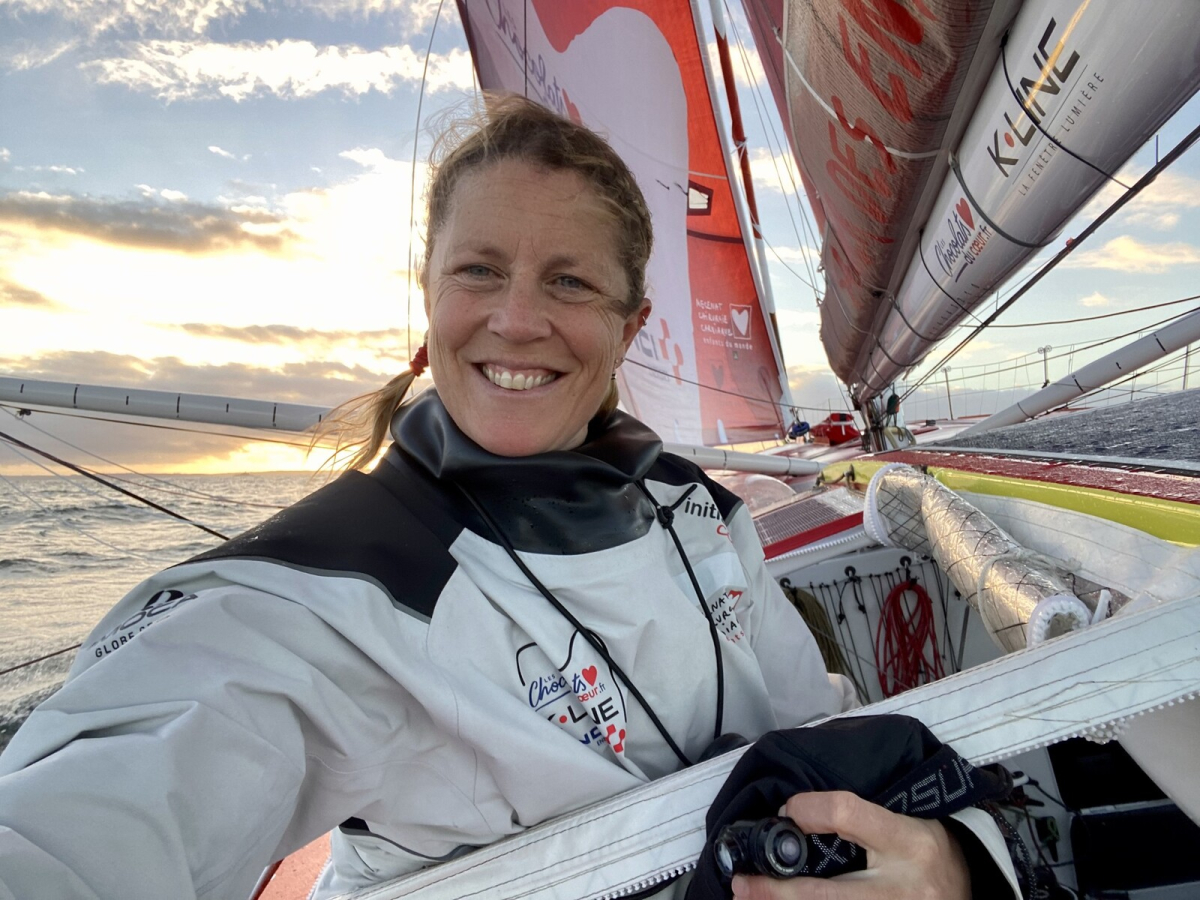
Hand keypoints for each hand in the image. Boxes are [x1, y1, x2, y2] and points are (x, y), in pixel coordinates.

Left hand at [730, 791, 969, 899]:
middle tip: (742, 886)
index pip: (850, 814)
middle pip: (829, 896)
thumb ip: (853, 816)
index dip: (813, 810)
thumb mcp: (902, 821)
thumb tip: (793, 813)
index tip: (788, 809)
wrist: (972, 889)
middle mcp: (901, 889)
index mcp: (908, 842)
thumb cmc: (929, 851)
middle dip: (779, 895)